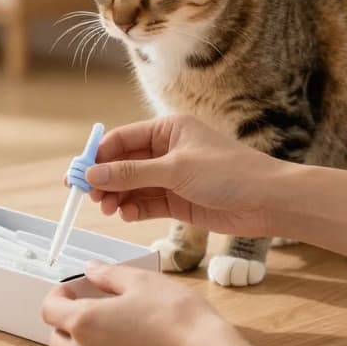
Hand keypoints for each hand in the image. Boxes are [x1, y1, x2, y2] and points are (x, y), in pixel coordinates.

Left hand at [41, 260, 233, 345]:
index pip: (48, 310)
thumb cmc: (175, 316)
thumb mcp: (142, 281)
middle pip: (57, 338)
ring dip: (84, 343)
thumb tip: (91, 270)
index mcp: (84, 323)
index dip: (57, 295)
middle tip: (89, 306)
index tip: (72, 288)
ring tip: (113, 327)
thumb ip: (109, 275)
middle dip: (66, 321)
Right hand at [84, 114, 285, 236]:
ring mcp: (171, 177)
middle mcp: (167, 151)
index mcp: (168, 130)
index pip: (121, 140)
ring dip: (117, 197)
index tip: (77, 174)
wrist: (269, 202)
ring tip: (108, 209)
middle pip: (123, 164)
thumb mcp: (175, 170)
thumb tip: (93, 175)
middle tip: (89, 197)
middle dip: (105, 180)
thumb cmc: (230, 173)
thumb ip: (131, 173)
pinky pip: (146, 204)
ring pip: (132, 186)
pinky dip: (133, 209)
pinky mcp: (178, 201)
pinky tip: (127, 215)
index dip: (97, 156)